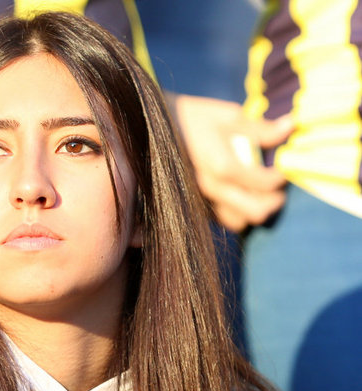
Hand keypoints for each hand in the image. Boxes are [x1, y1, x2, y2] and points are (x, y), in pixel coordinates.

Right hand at [165, 93, 292, 231]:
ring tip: (257, 192)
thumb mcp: (228, 115)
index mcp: (222, 165)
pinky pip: (222, 219)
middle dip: (273, 201)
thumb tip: (290, 127)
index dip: (281, 175)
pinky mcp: (195, 206)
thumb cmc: (193, 118)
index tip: (281, 164)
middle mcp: (212, 189)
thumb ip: (259, 128)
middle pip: (256, 212)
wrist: (153, 131)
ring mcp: (202, 201)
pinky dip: (236, 211)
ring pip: (239, 222)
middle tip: (276, 187)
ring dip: (254, 209)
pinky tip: (238, 193)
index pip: (265, 183)